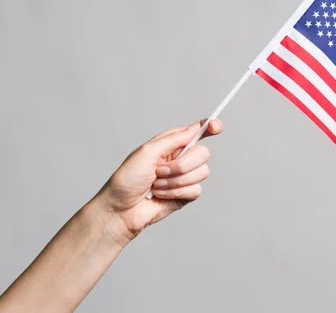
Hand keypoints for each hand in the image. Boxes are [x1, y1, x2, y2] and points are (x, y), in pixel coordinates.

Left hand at [95, 119, 222, 243]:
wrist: (121, 209)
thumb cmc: (127, 179)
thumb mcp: (147, 151)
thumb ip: (174, 139)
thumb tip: (195, 128)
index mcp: (171, 144)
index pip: (196, 132)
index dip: (210, 126)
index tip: (215, 126)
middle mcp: (180, 158)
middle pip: (203, 154)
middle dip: (182, 165)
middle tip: (161, 170)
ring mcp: (184, 177)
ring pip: (202, 173)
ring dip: (175, 181)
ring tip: (157, 185)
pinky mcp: (186, 194)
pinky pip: (196, 190)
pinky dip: (176, 192)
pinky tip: (161, 195)